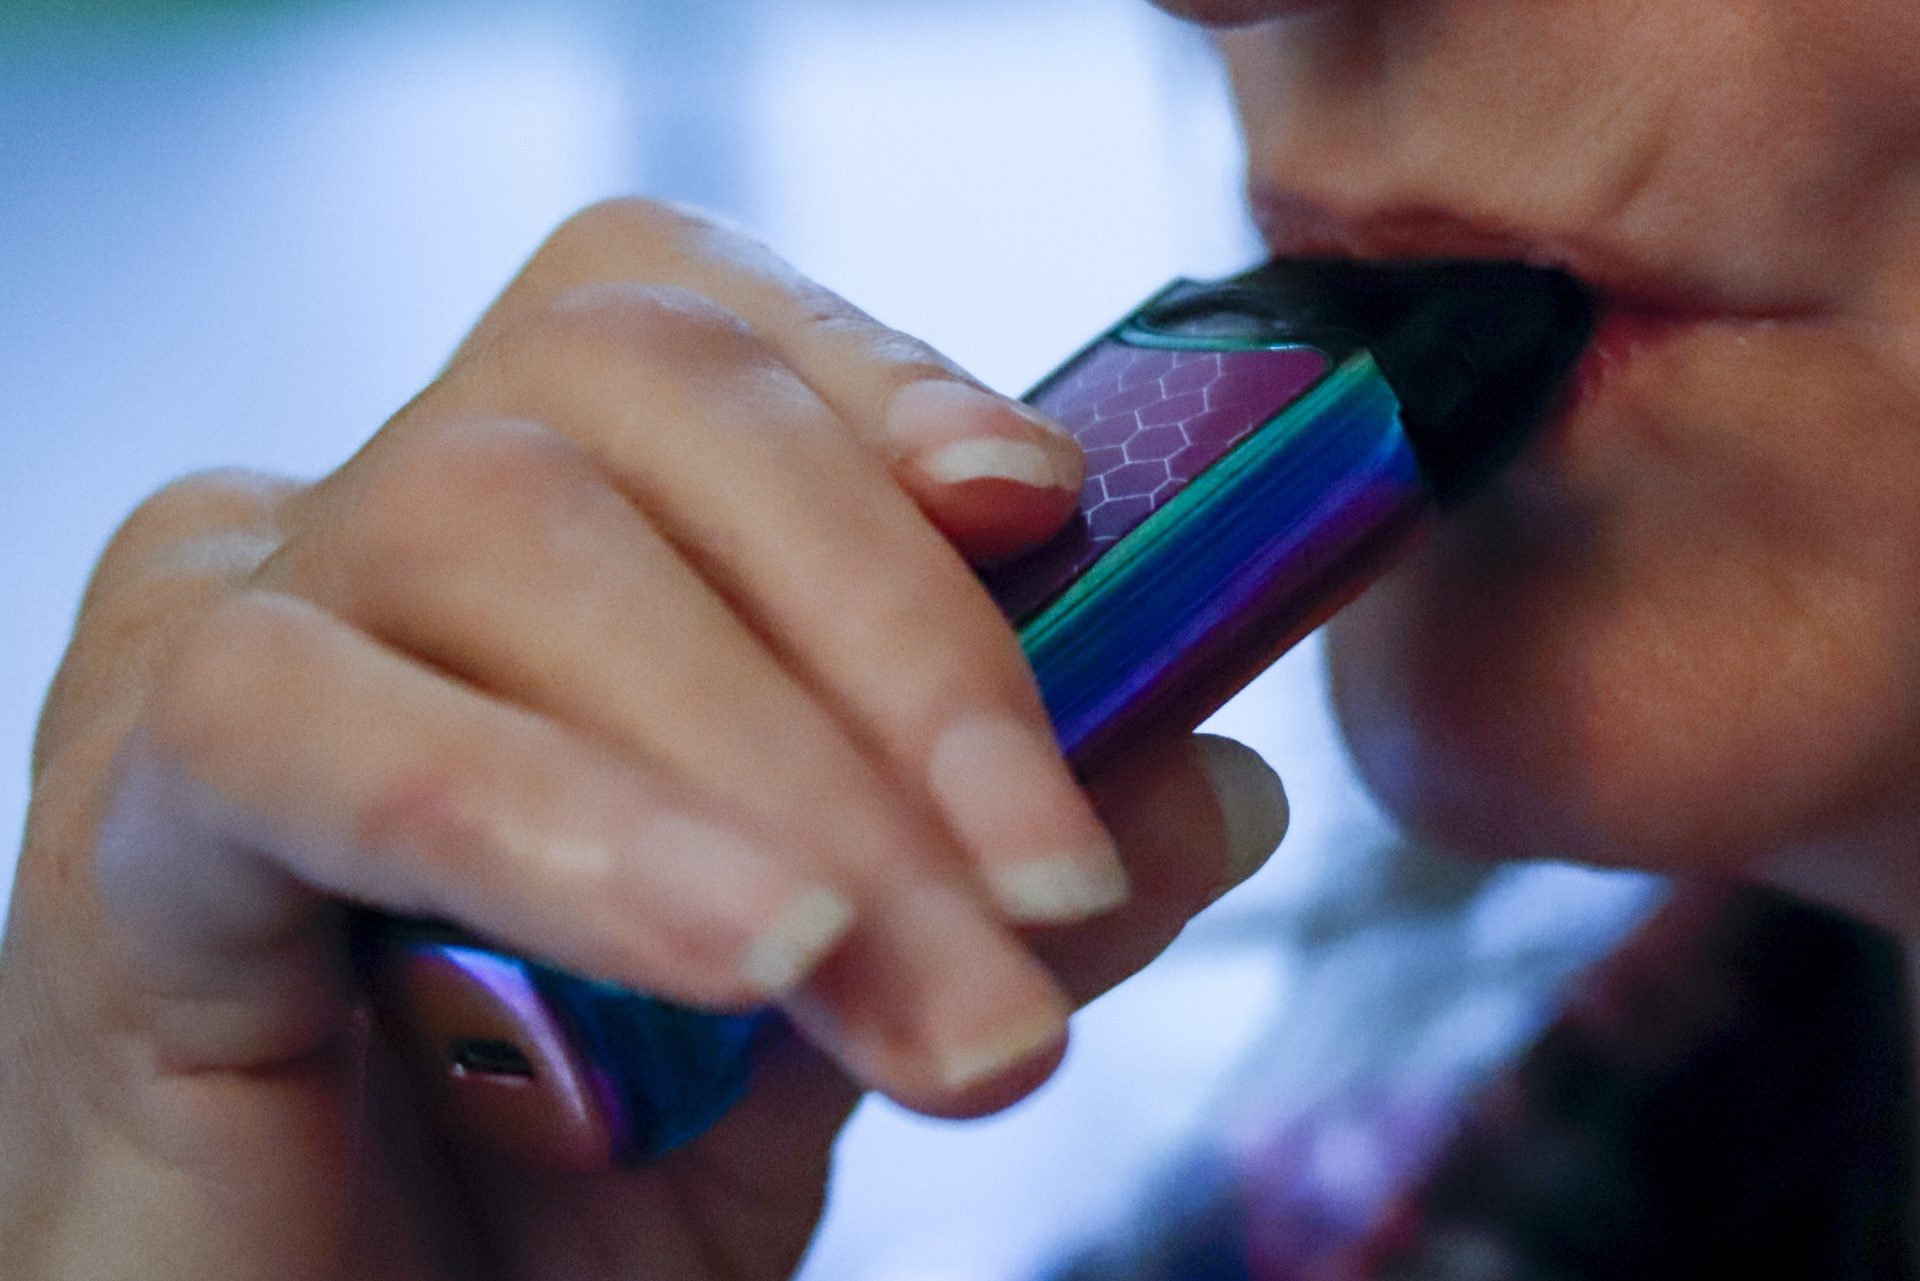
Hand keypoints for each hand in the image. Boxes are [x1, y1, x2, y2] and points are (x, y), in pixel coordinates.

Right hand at [0, 200, 1288, 1279]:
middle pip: (633, 401)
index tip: (1045, 505)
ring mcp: (225, 634)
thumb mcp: (830, 1011)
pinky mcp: (121, 807)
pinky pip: (313, 726)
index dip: (876, 376)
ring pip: (504, 528)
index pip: (692, 331)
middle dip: (895, 638)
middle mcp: (366, 527)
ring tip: (944, 1008)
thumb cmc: (550, 1179)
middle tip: (1050, 891)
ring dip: (778, 767)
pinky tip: (742, 955)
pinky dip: (562, 822)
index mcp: (530, 533)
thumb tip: (1209, 778)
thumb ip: (990, 873)